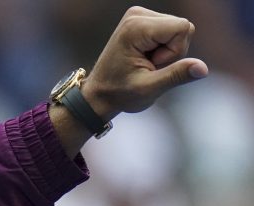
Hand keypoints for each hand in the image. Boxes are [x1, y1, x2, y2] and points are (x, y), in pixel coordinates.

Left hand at [83, 6, 208, 118]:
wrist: (98, 94)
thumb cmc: (119, 94)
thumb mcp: (149, 89)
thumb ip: (176, 75)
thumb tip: (203, 69)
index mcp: (136, 27)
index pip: (183, 28)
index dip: (175, 52)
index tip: (152, 65)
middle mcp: (137, 15)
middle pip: (183, 28)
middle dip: (172, 52)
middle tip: (147, 66)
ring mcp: (140, 16)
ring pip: (180, 30)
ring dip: (168, 52)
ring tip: (145, 64)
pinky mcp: (144, 21)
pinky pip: (173, 32)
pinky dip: (164, 49)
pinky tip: (145, 58)